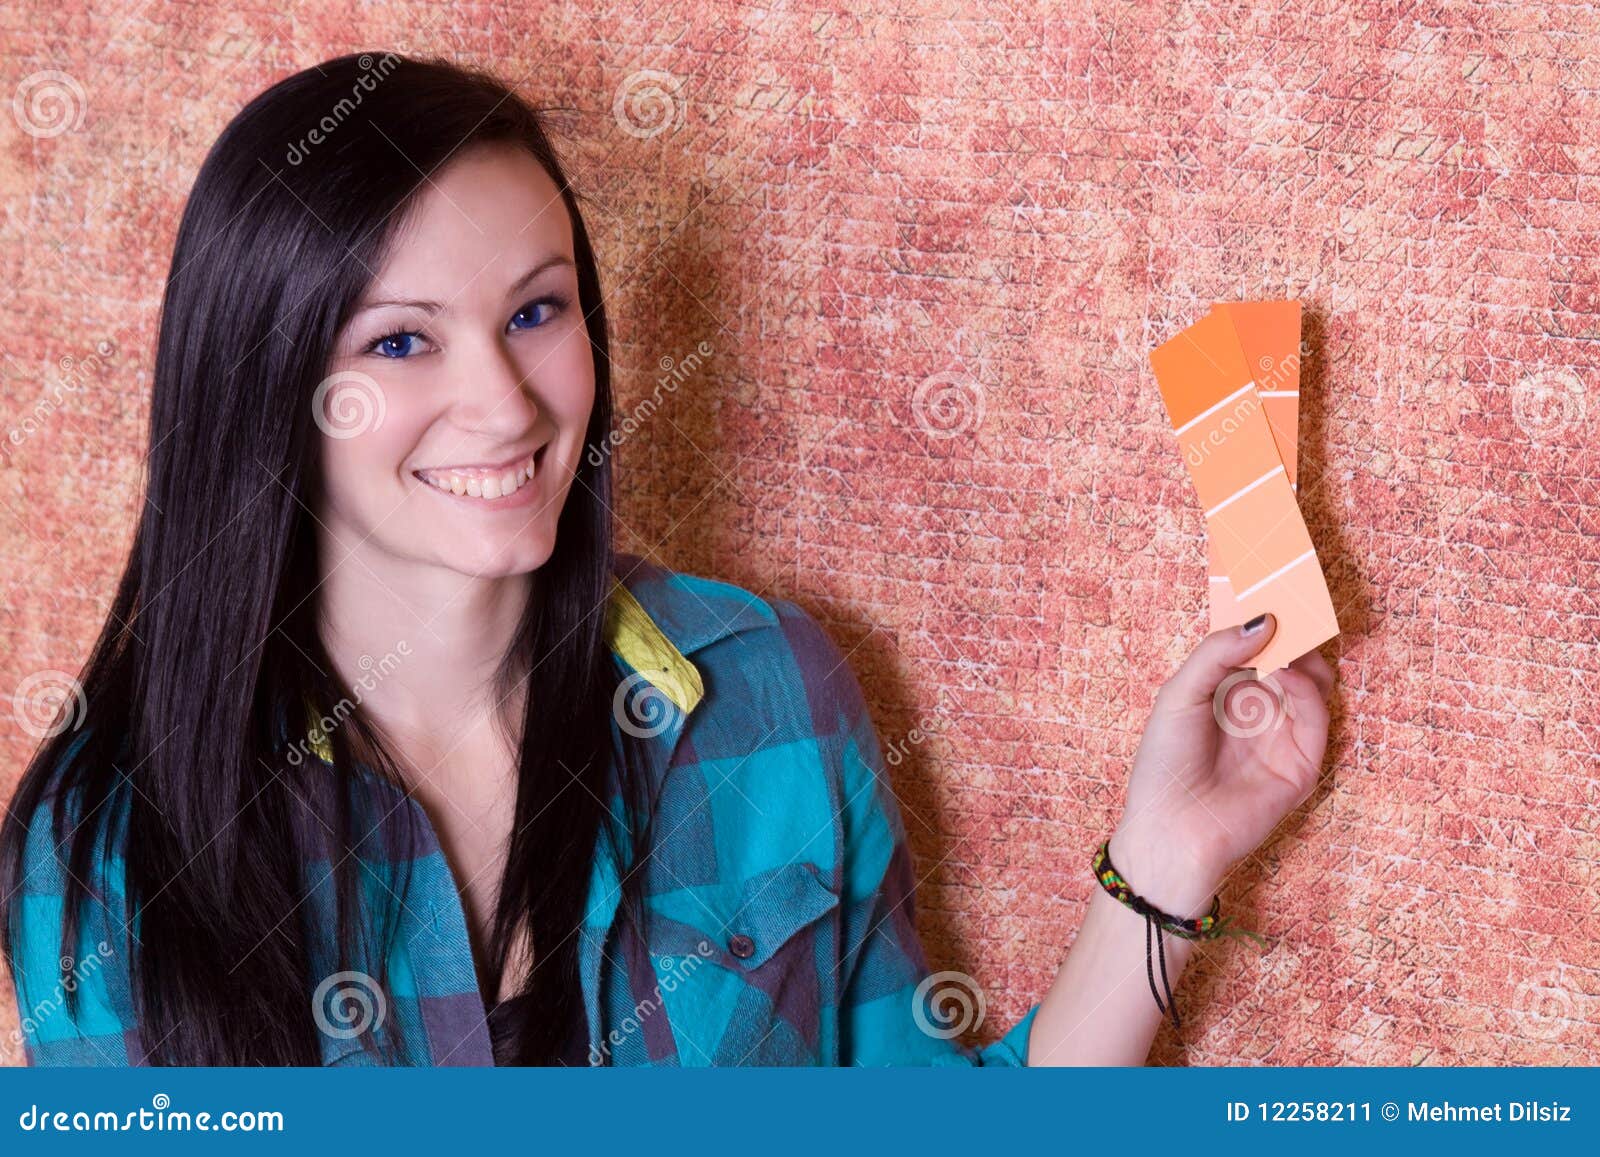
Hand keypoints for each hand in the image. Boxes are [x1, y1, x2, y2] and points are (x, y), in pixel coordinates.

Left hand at [1110, 615, 1334, 917]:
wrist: (1171, 828)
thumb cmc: (1164, 764)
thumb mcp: (1180, 694)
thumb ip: (1217, 653)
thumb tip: (1264, 620)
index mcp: (1226, 691)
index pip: (1257, 647)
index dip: (1266, 618)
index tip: (1274, 581)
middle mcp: (1259, 710)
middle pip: (1292, 659)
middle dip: (1295, 630)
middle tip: (1294, 596)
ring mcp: (1283, 735)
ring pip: (1313, 683)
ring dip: (1303, 655)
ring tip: (1284, 639)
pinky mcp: (1302, 764)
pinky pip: (1316, 717)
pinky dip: (1306, 689)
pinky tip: (1286, 672)